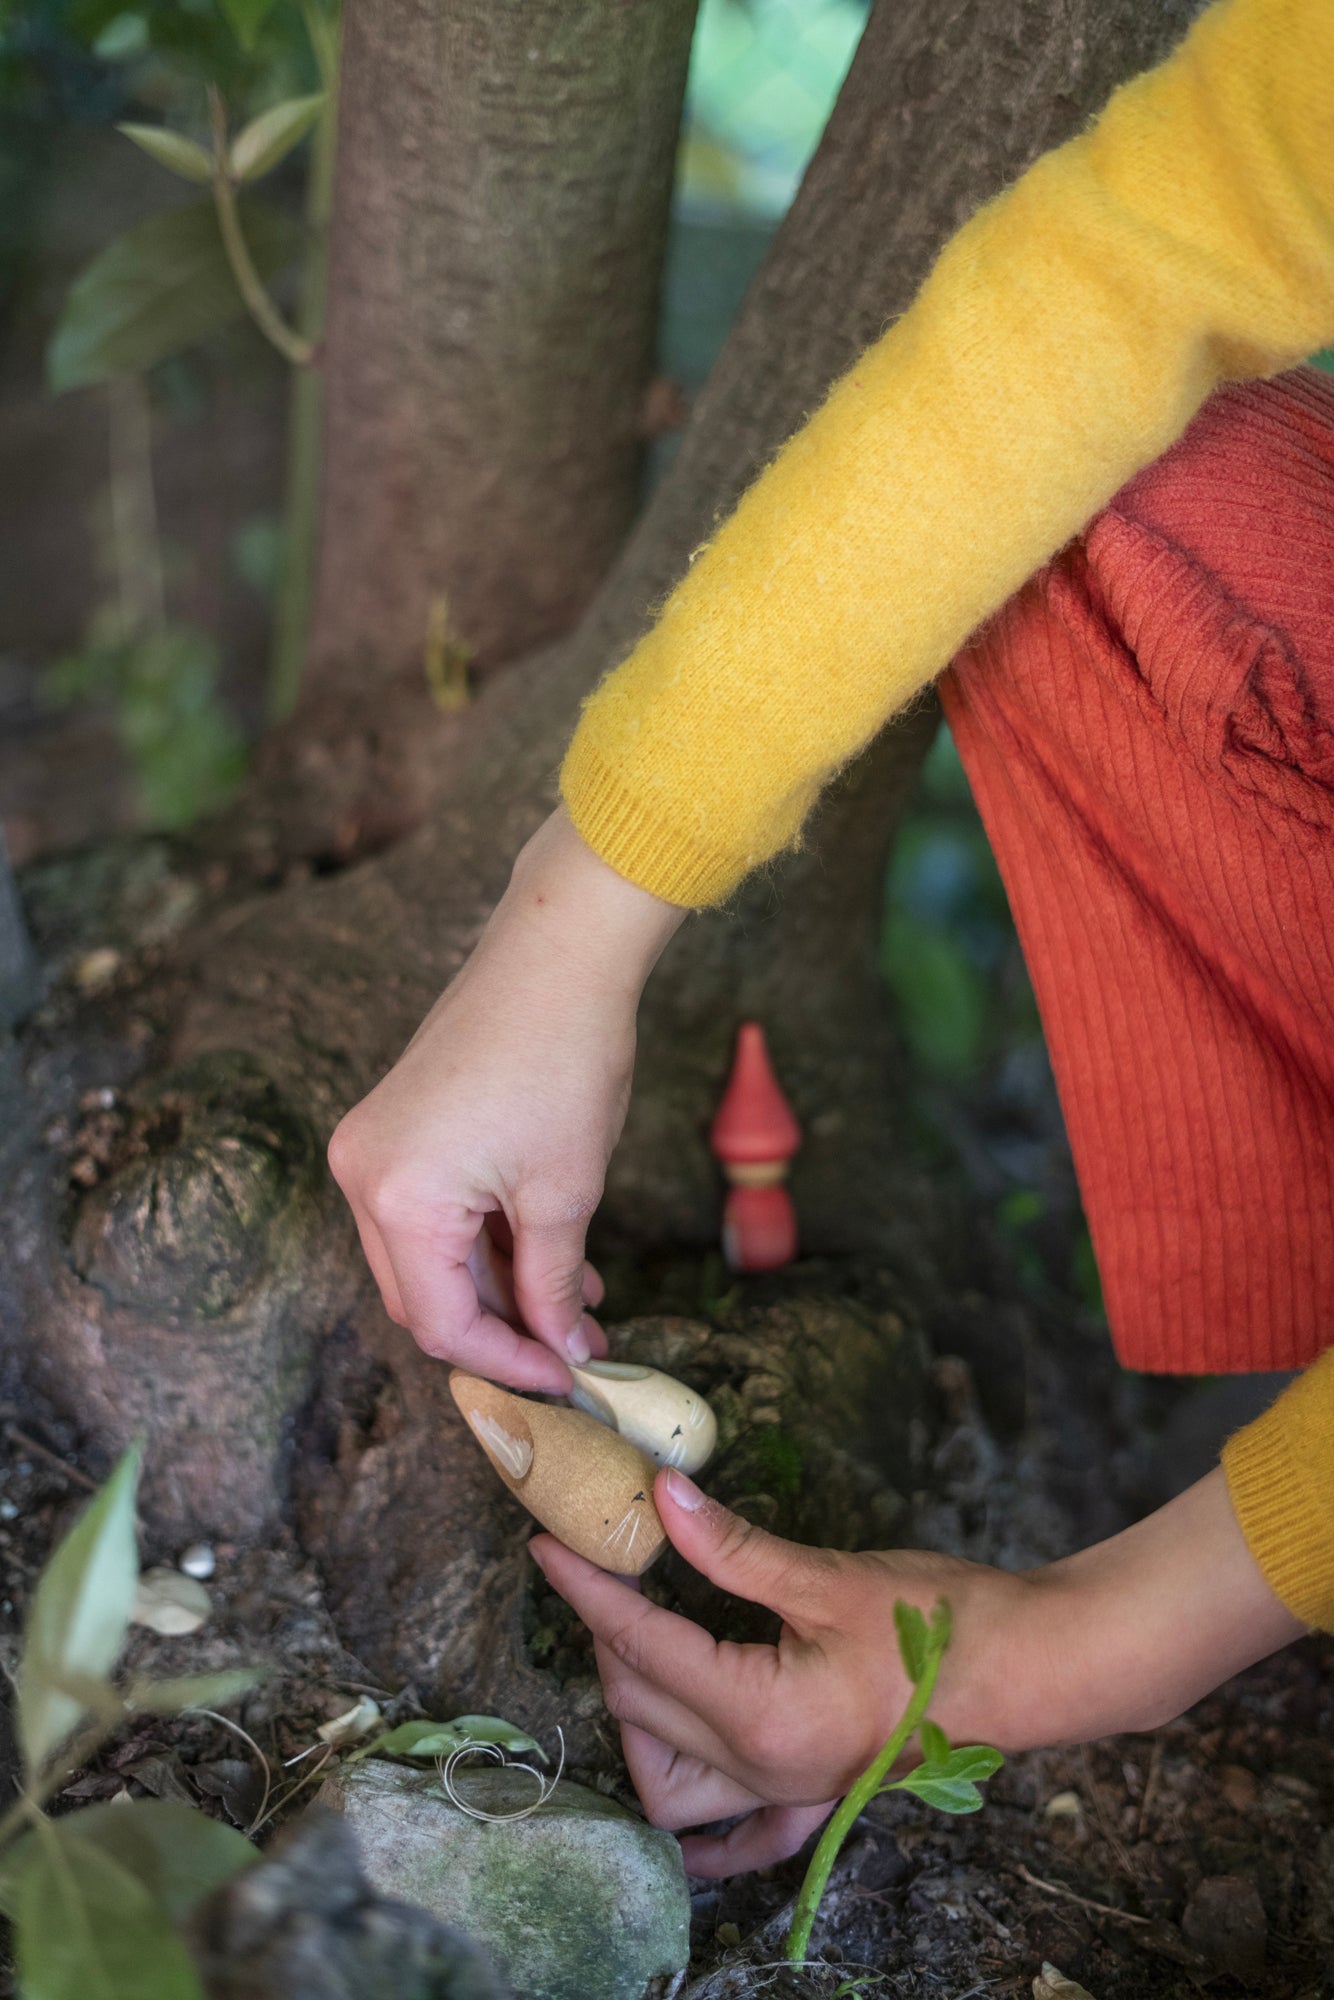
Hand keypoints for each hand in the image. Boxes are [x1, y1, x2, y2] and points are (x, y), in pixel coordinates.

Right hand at [328, 810, 683, 1390]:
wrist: (558, 954)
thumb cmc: (565, 1061)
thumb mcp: (564, 1193)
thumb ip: (553, 1285)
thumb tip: (564, 1348)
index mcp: (397, 1199)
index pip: (443, 1323)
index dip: (508, 1362)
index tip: (567, 1377)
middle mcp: (362, 1175)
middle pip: (422, 1295)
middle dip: (500, 1329)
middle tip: (571, 1348)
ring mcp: (371, 1146)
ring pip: (427, 1256)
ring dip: (496, 1285)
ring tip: (577, 1300)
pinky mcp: (393, 1124)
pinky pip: (429, 1210)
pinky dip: (482, 1239)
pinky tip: (547, 1252)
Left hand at [531, 1464, 1303, 1875]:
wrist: (1033, 1670)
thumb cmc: (942, 1621)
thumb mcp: (829, 1575)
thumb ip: (733, 1547)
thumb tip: (659, 1496)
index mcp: (760, 1716)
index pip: (641, 1646)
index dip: (586, 1588)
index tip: (549, 1539)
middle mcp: (762, 1772)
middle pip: (641, 1707)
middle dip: (606, 1635)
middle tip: (603, 1565)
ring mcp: (788, 1794)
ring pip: (669, 1783)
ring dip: (636, 1720)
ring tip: (639, 1648)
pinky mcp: (815, 1795)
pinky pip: (736, 1838)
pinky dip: (698, 1832)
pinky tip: (680, 1807)